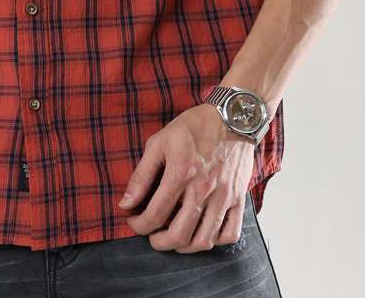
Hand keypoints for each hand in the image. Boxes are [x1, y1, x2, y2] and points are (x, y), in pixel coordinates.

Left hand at [117, 103, 255, 251]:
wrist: (232, 117)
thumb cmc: (194, 127)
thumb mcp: (160, 141)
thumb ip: (141, 174)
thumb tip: (125, 203)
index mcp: (180, 173)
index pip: (155, 214)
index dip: (139, 225)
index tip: (134, 222)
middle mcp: (203, 189)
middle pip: (179, 235)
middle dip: (159, 242)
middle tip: (152, 236)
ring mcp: (223, 197)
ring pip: (204, 240)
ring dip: (184, 247)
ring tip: (174, 238)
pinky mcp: (238, 199)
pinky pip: (230, 234)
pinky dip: (215, 242)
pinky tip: (203, 233)